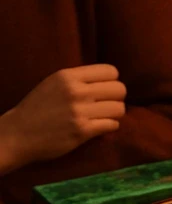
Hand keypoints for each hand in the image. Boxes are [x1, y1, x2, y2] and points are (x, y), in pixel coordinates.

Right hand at [0, 66, 124, 174]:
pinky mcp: (83, 130)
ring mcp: (80, 111)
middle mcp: (76, 91)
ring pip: (119, 108)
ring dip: (114, 115)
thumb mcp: (55, 83)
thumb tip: (109, 82)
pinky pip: (112, 125)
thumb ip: (79, 80)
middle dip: (117, 99)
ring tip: (102, 117)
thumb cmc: (38, 108)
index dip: (112, 82)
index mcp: (68, 76)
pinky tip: (98, 127)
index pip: (110, 71)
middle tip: (106, 106)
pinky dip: (109, 127)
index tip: (105, 91)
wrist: (19, 133)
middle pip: (120, 89)